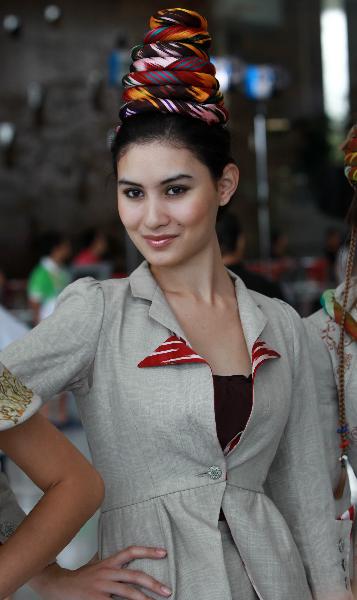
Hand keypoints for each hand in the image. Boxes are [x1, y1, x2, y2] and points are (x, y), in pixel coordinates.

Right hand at [31, 546, 171, 599]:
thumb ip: (111, 564)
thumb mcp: (97, 565)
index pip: (131, 551)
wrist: (58, 585)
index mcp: (108, 562)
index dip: (148, 551)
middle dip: (153, 584)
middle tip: (167, 591)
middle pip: (134, 576)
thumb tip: (126, 559)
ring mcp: (102, 587)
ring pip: (128, 593)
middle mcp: (107, 572)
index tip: (164, 552)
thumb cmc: (80, 577)